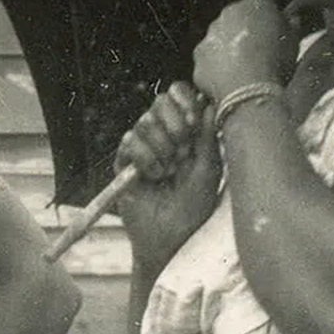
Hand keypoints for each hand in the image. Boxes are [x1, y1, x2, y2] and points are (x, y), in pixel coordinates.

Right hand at [112, 82, 221, 267]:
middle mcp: (163, 134)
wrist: (170, 237)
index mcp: (186, 132)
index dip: (184, 99)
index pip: (180, 96)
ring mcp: (142, 146)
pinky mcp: (123, 161)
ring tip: (168, 172)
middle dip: (174, 124)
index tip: (193, 120)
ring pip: (145, 121)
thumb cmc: (194, 207)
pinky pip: (129, 141)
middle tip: (182, 150)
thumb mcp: (208, 171)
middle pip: (159, 101)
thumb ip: (208, 138)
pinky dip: (146, 159)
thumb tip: (209, 104)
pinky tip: (153, 178)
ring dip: (161, 148)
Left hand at [192, 0, 294, 101]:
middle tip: (257, 50)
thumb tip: (291, 19)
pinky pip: (208, 57)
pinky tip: (228, 79)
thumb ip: (291, 25)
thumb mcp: (294, 42)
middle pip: (236, 17)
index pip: (261, 1)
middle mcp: (229, 12)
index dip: (267, 16)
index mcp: (255, 3)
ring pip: (219, 37)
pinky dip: (215, 65)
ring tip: (242, 68)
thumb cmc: (276, 63)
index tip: (273, 30)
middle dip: (243, 30)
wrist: (249, 90)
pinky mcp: (199, 54)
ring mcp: (211, 33)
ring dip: (228, 47)